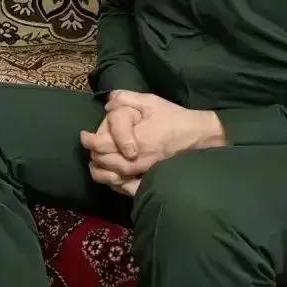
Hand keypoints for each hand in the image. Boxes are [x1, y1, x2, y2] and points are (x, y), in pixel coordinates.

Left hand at [81, 91, 226, 193]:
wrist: (201, 137)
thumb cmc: (174, 117)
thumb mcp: (150, 101)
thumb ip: (125, 99)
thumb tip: (107, 105)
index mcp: (136, 140)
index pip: (102, 145)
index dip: (89, 141)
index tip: (84, 135)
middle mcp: (139, 160)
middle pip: (104, 162)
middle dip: (94, 154)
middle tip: (90, 146)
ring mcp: (145, 172)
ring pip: (113, 178)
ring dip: (100, 171)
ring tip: (94, 163)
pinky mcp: (151, 179)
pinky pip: (128, 188)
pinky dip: (115, 184)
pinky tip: (111, 177)